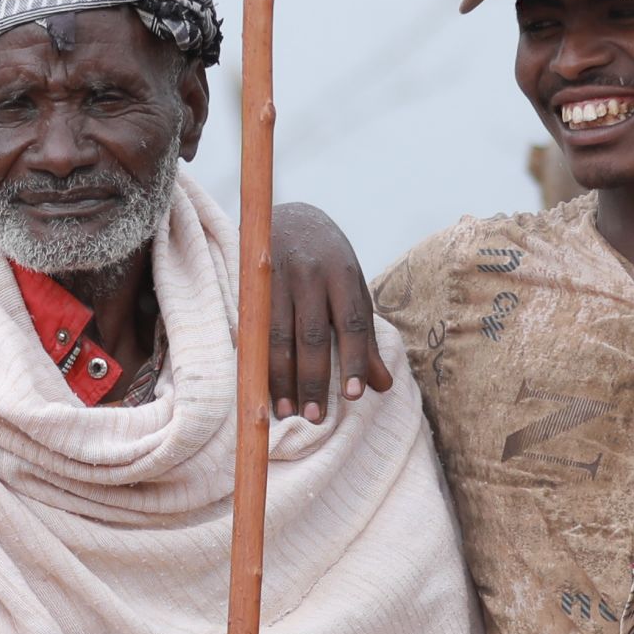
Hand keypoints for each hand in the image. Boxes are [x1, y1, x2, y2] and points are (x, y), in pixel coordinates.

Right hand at [263, 201, 390, 423]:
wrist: (286, 216)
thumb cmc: (327, 262)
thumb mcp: (352, 291)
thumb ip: (365, 336)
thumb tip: (383, 386)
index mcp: (343, 273)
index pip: (352, 323)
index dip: (354, 360)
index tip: (352, 396)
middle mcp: (311, 273)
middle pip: (313, 335)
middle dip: (313, 379)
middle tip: (315, 418)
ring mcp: (276, 277)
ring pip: (278, 335)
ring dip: (281, 378)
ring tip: (287, 411)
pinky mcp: (250, 283)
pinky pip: (253, 329)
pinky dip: (257, 360)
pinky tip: (259, 385)